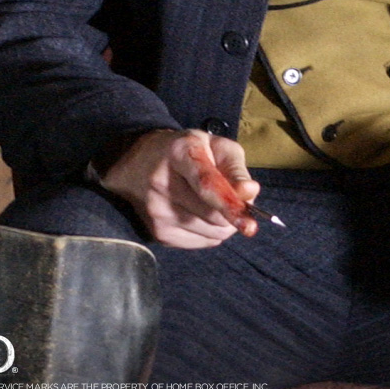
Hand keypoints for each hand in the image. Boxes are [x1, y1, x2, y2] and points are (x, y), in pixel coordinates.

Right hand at [99, 128, 261, 248]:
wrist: (138, 164)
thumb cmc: (187, 152)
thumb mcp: (215, 146)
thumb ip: (236, 169)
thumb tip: (250, 193)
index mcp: (179, 153)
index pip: (206, 184)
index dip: (230, 204)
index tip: (250, 225)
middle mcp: (161, 183)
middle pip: (212, 214)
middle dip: (232, 212)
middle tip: (231, 197)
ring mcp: (156, 211)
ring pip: (210, 232)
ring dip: (223, 223)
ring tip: (212, 203)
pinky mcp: (157, 233)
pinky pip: (201, 242)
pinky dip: (210, 232)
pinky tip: (200, 214)